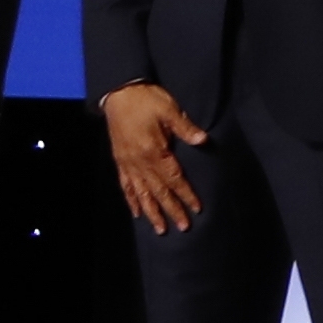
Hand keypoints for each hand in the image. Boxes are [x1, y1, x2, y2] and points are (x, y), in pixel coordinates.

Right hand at [101, 82, 207, 235]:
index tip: (197, 209)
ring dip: (151, 212)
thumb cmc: (147, 100)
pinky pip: (126, 185)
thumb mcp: (169, 110)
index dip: (186, 194)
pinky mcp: (120, 161)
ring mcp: (128, 163)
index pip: (174, 178)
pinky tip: (137, 212)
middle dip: (171, 210)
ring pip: (141, 193)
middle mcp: (140, 161)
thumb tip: (203, 140)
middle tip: (183, 227)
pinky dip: (132, 200)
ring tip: (160, 229)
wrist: (119, 93)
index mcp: (154, 151)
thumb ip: (185, 128)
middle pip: (158, 191)